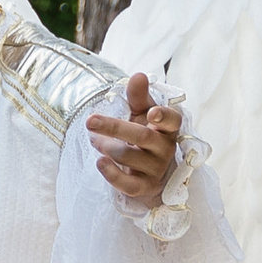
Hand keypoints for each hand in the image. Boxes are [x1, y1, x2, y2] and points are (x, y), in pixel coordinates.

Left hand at [84, 70, 182, 206]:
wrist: (147, 173)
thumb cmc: (145, 136)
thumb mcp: (142, 115)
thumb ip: (139, 97)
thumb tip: (138, 75)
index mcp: (167, 128)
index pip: (172, 120)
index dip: (163, 116)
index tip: (151, 112)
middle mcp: (165, 148)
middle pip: (142, 136)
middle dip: (114, 127)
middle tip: (89, 121)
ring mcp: (156, 170)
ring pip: (129, 157)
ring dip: (106, 146)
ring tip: (93, 139)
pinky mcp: (144, 187)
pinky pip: (128, 184)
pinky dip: (112, 174)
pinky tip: (99, 162)